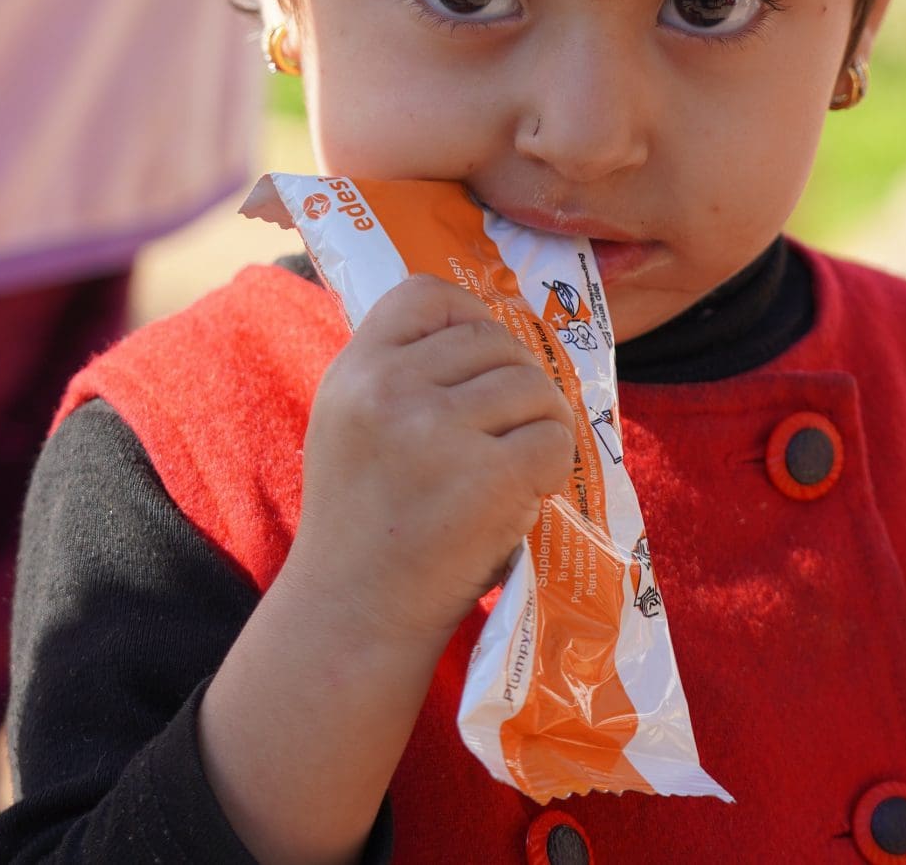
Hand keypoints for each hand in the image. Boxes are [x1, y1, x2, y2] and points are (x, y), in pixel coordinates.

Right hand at [283, 273, 578, 648]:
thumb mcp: (350, 424)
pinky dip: (555, 465)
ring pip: (533, 386)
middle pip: (495, 341)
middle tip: (509, 431)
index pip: (427, 294)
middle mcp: (390, 390)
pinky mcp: (486, 477)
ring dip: (543, 423)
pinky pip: (554, 439)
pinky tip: (527, 494)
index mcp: (355, 371)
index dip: (468, 317)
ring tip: (521, 464)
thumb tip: (487, 330)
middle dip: (517, 383)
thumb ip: (398, 373)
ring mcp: (438, 432)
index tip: (479, 362)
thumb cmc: (365, 522)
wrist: (355, 611)